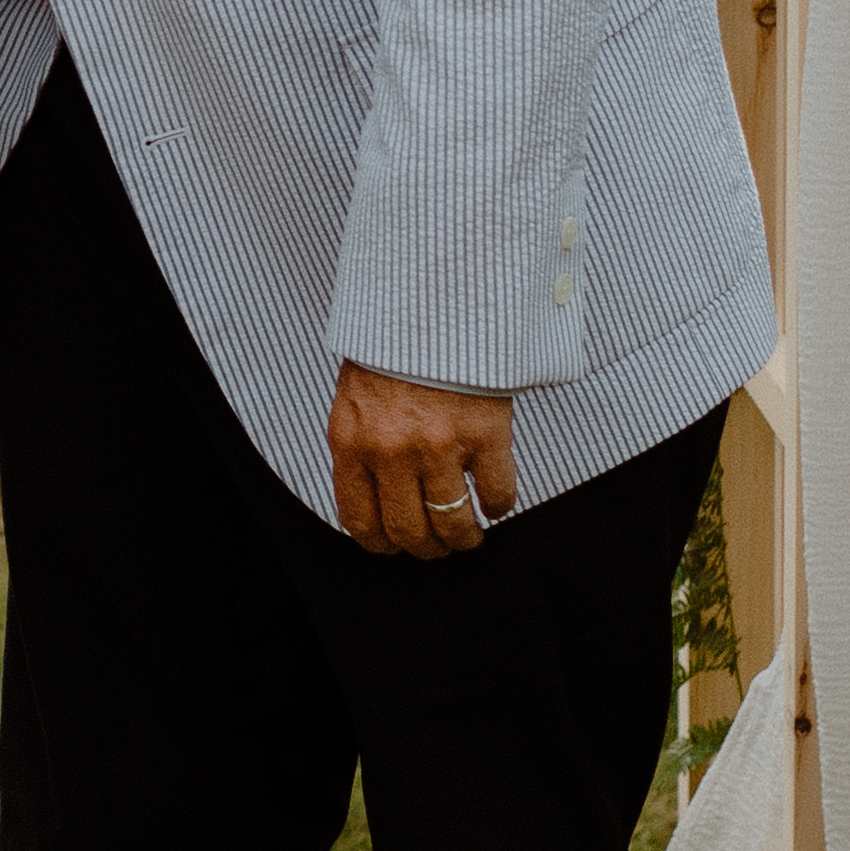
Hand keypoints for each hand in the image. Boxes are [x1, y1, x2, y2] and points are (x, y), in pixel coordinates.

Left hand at [329, 363, 517, 561]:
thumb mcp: (355, 401)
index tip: (395, 545)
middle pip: (409, 531)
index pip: (361, 521)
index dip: (382, 544)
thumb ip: (362, 449)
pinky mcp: (484, 434)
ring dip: (463, 538)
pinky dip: (498, 506)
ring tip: (468, 534)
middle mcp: (391, 451)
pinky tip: (494, 501)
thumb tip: (376, 501)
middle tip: (438, 545)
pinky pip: (497, 494)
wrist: (430, 301)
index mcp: (351, 442)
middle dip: (426, 548)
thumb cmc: (391, 350)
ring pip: (453, 524)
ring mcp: (439, 444)